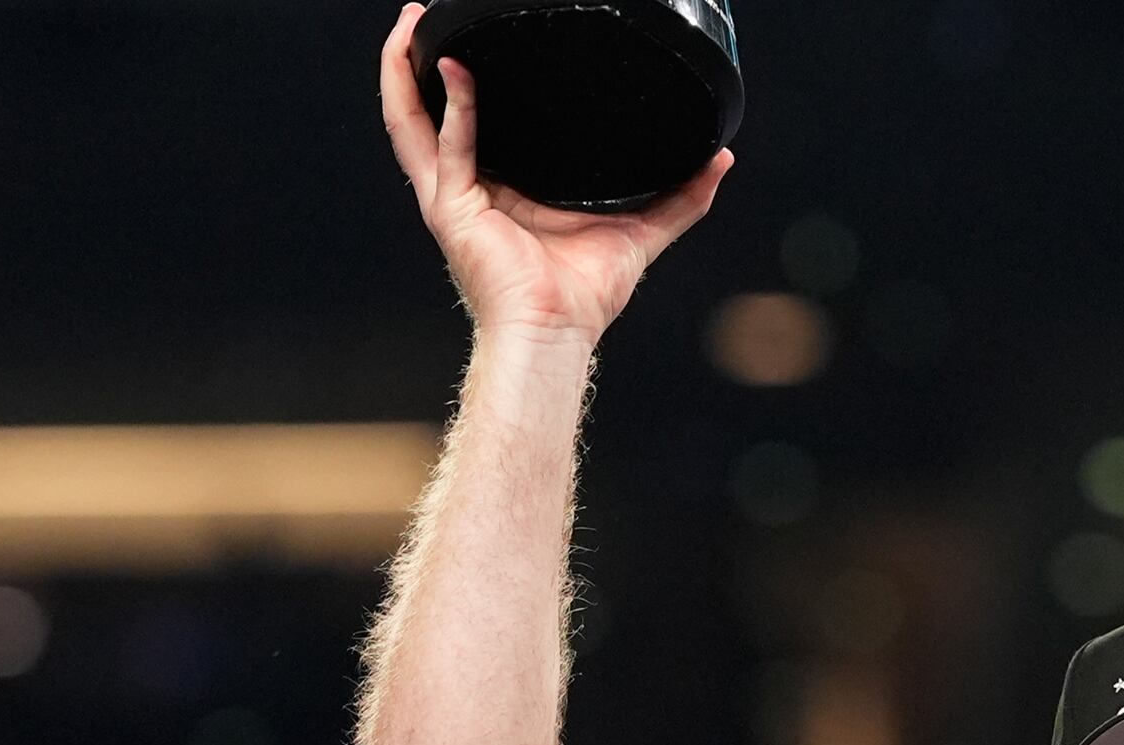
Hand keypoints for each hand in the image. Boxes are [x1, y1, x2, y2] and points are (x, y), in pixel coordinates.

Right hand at [377, 3, 729, 341]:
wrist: (558, 333)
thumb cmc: (581, 299)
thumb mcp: (640, 231)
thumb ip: (680, 197)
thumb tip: (719, 161)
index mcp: (499, 191)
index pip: (468, 127)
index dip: (460, 87)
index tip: (471, 43)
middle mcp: (468, 189)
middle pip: (425, 116)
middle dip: (414, 65)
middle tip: (423, 17)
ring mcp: (453, 199)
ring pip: (412, 125)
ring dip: (403, 73)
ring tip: (412, 23)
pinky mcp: (453, 210)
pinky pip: (448, 147)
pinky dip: (451, 106)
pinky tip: (456, 69)